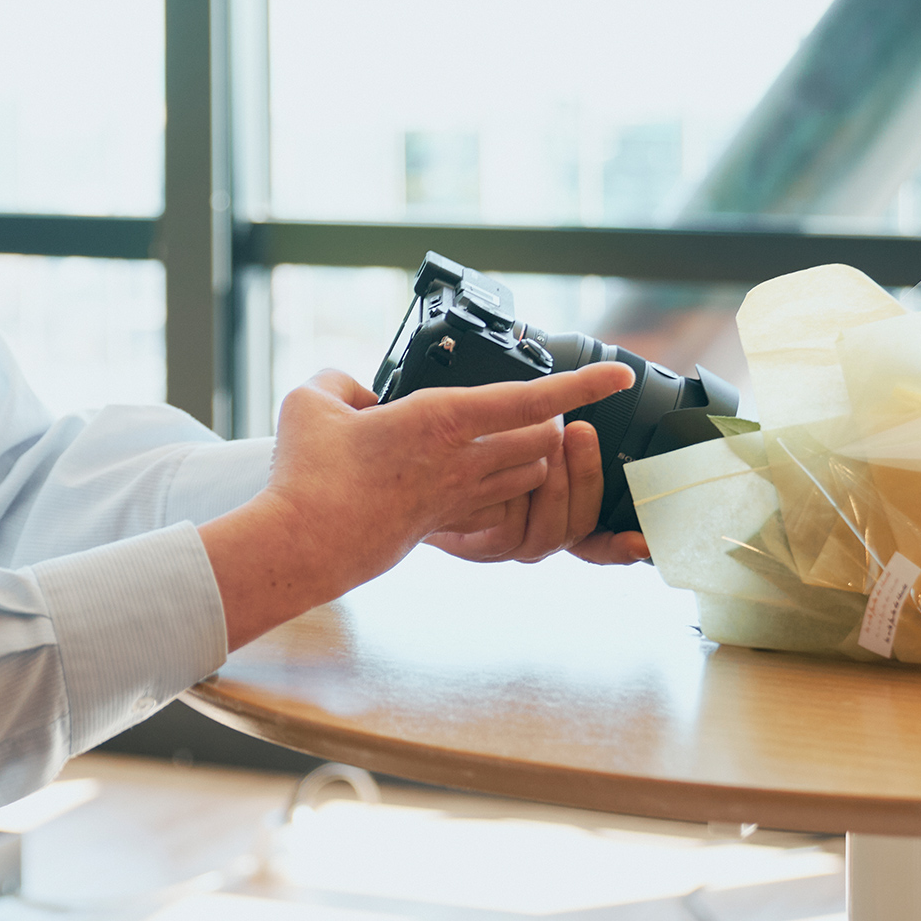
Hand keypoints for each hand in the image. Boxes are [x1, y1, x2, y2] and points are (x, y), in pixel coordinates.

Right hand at [198, 359, 634, 650]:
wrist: (303, 545)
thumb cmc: (308, 473)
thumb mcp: (310, 401)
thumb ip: (341, 382)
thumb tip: (359, 395)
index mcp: (441, 418)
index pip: (530, 397)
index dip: (582, 384)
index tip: (617, 375)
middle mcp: (463, 460)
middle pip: (545, 440)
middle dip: (553, 420)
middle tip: (539, 404)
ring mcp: (457, 497)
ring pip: (528, 474)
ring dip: (533, 455)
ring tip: (513, 436)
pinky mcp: (444, 524)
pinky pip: (495, 500)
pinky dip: (500, 484)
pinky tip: (469, 472)